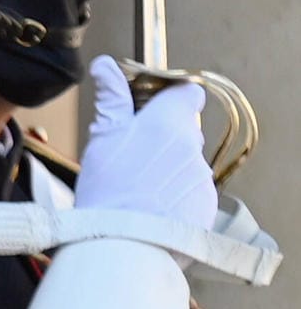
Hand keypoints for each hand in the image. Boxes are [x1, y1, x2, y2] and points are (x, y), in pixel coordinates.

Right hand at [75, 55, 217, 232]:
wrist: (122, 243)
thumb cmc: (107, 189)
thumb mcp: (102, 139)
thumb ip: (112, 100)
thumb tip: (104, 66)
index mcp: (168, 122)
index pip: (188, 93)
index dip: (171, 99)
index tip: (151, 111)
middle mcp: (192, 145)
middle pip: (184, 130)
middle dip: (164, 139)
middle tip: (132, 159)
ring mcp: (201, 176)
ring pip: (187, 162)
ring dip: (168, 170)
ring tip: (138, 191)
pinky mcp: (206, 204)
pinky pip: (193, 191)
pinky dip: (176, 197)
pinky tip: (152, 210)